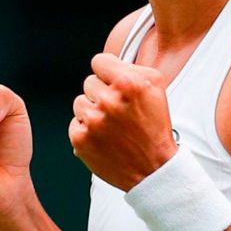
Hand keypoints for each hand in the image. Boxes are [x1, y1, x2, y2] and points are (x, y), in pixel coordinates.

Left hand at [68, 53, 177, 190]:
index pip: (99, 61)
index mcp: (127, 83)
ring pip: (80, 102)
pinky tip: (103, 137)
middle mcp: (108, 101)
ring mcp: (92, 121)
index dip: (108, 72)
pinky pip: (75, 122)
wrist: (153, 169)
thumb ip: (130, 66)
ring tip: (112, 125)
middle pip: (89, 82)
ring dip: (93, 111)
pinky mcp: (80, 139)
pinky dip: (86, 129)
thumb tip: (106, 63)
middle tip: (119, 110)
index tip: (115, 83)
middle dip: (102, 93)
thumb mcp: (155, 86)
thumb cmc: (155, 126)